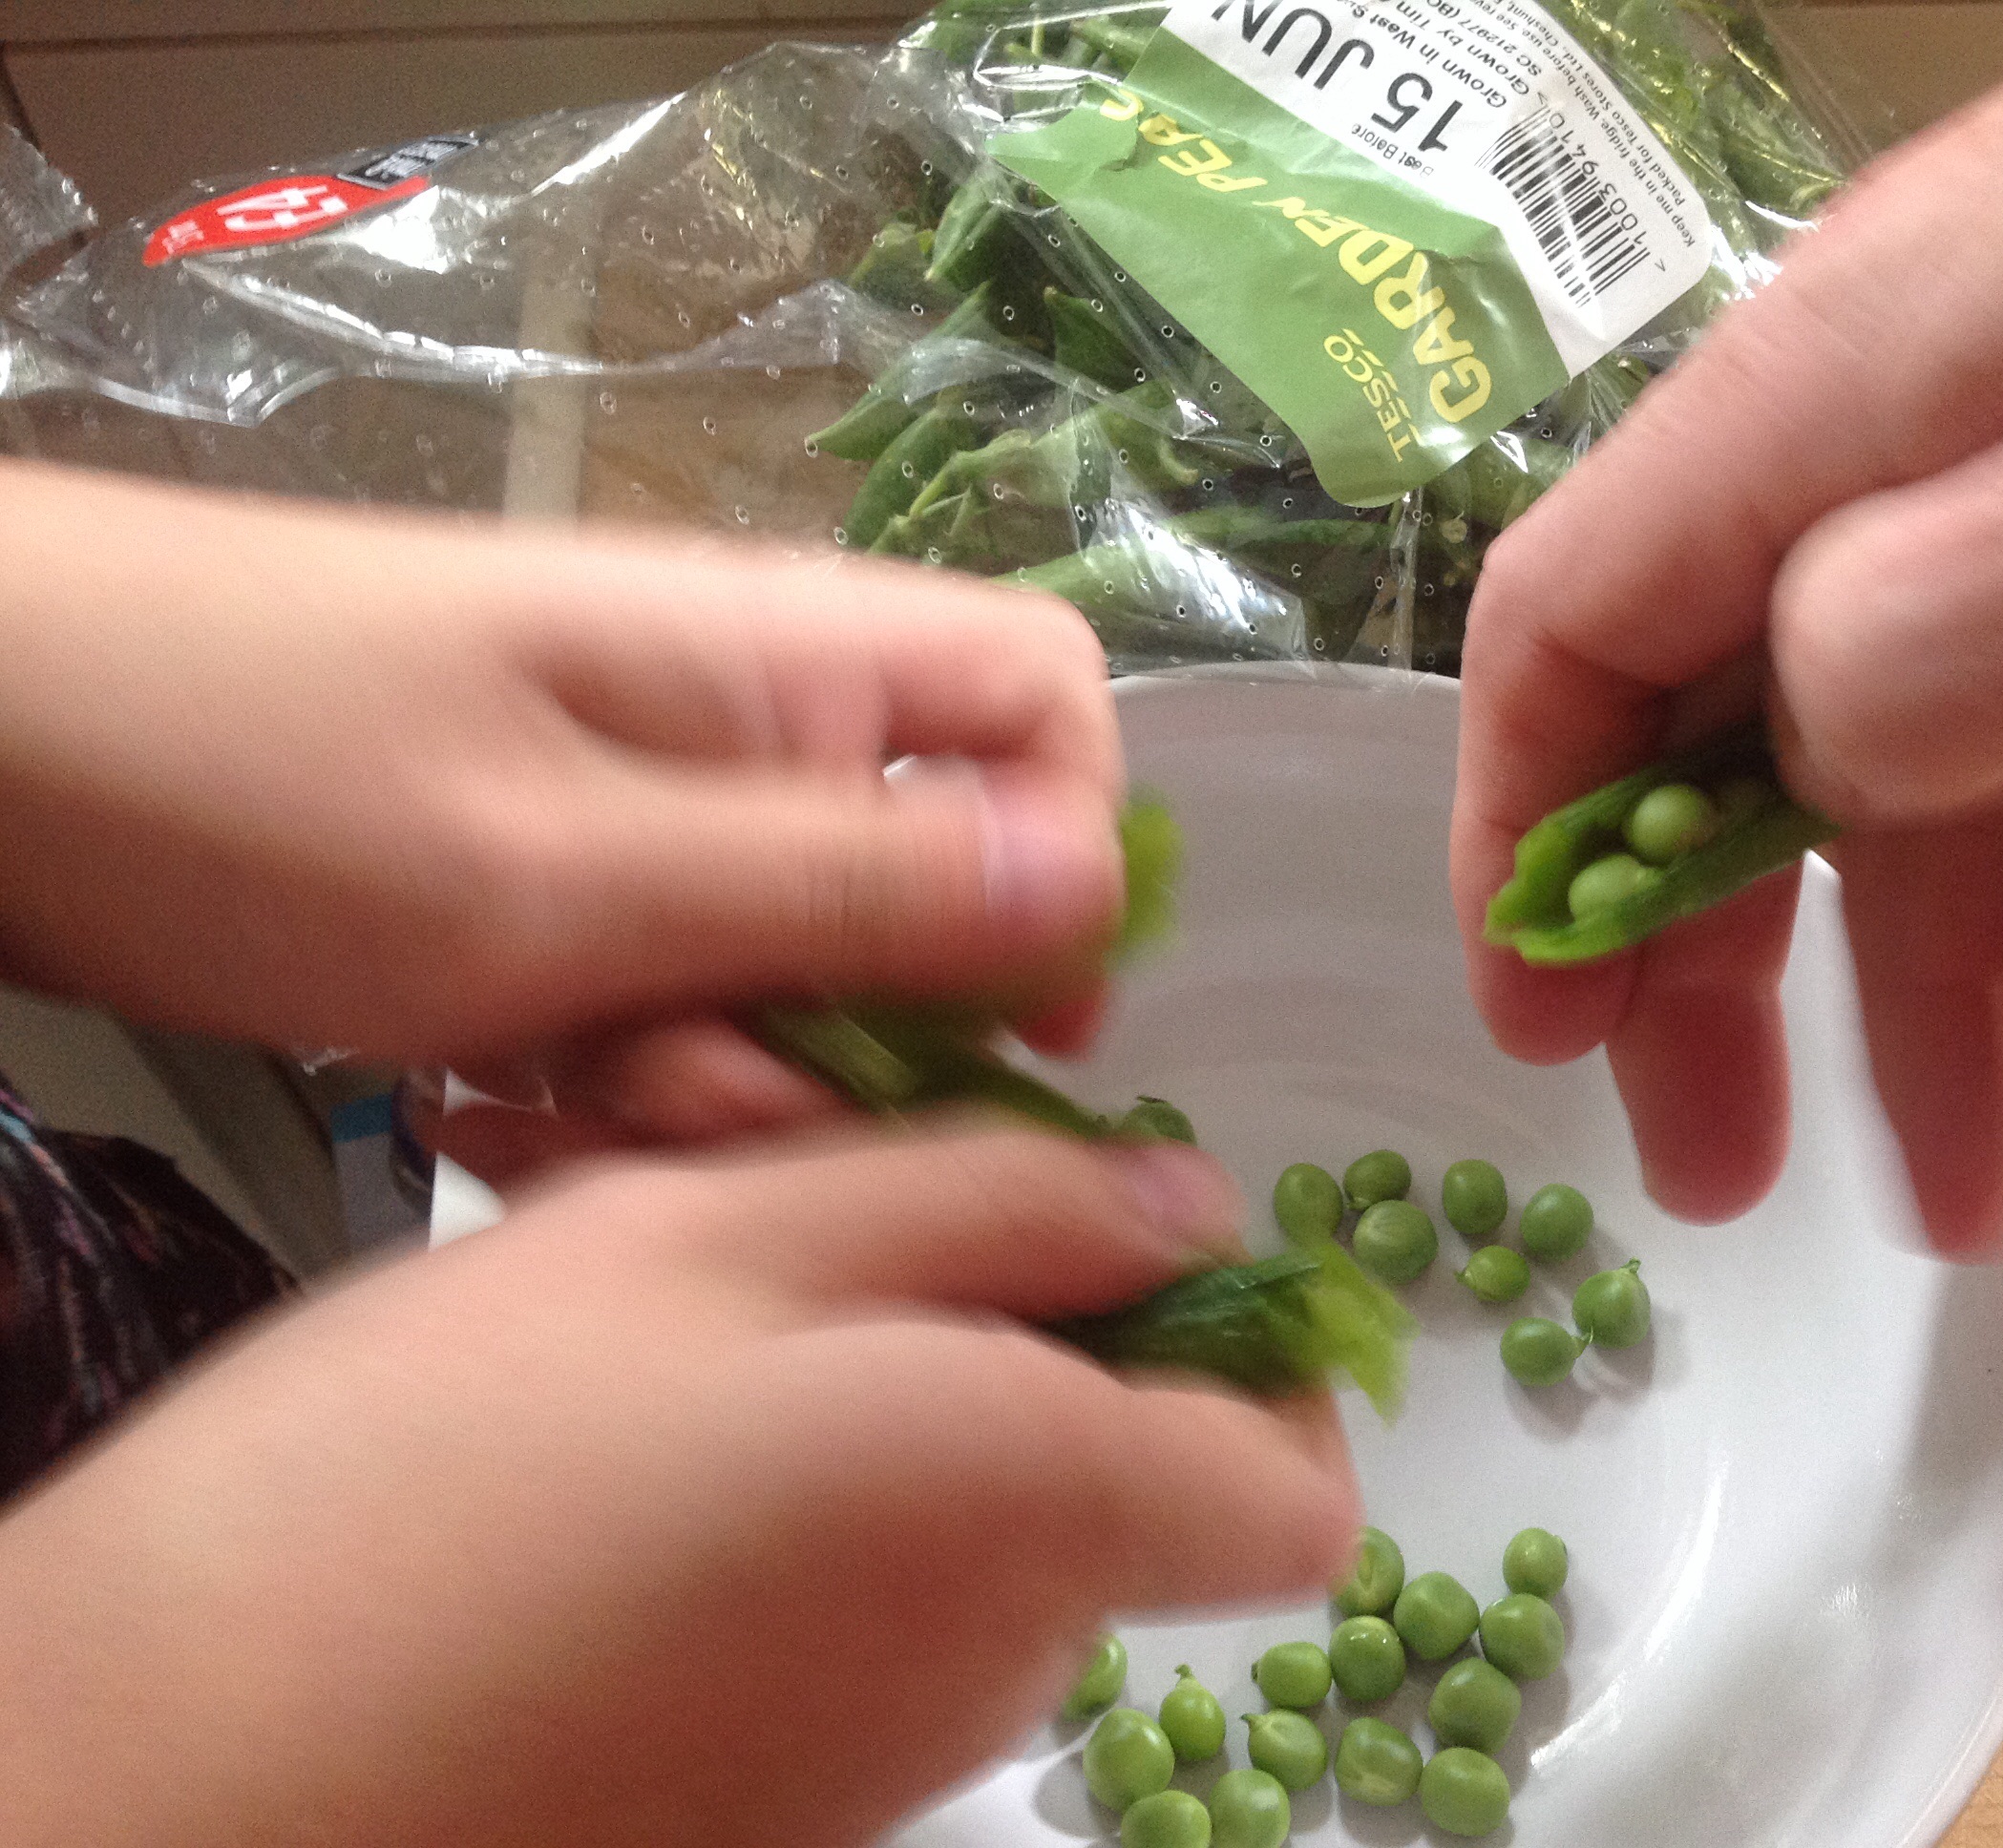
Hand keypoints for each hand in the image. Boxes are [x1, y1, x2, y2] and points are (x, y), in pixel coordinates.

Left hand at [0, 461, 1125, 1144]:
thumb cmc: (262, 778)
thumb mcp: (572, 873)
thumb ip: (851, 887)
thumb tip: (1108, 884)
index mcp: (788, 660)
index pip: (1050, 701)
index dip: (1070, 857)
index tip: (1006, 1027)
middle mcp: (745, 716)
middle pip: (927, 871)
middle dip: (845, 1023)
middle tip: (691, 1097)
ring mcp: (640, 792)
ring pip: (790, 959)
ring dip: (707, 1065)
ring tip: (544, 1099)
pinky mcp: (552, 865)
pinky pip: (666, 983)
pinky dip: (605, 1061)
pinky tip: (485, 1096)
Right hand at [0, 1125, 1355, 1847]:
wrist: (173, 1784)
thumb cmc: (438, 1476)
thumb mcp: (723, 1241)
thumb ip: (998, 1207)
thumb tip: (1194, 1218)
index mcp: (1035, 1505)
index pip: (1294, 1481)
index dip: (1254, 1350)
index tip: (1114, 1235)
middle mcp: (998, 1661)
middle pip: (1109, 1464)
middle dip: (997, 1305)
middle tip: (786, 1181)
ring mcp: (881, 1745)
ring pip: (964, 1512)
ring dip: (863, 1373)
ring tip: (654, 1269)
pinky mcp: (767, 1787)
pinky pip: (850, 1601)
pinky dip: (786, 1483)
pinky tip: (609, 1416)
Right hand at [1453, 0, 2002, 1248]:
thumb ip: (1910, 666)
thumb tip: (1782, 758)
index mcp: (1826, 401)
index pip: (1568, 632)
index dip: (1523, 841)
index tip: (1543, 1036)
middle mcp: (1896, 424)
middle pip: (1728, 717)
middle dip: (1723, 960)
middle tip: (1728, 1171)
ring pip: (1927, 750)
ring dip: (1938, 976)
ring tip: (1979, 1188)